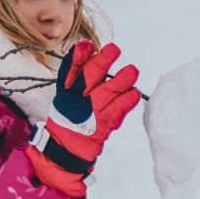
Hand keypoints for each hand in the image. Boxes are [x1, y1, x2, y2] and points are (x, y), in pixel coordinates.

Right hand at [27, 40, 141, 197]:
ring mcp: (89, 114)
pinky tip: (135, 93)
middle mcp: (76, 102)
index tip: (86, 45)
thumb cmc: (71, 122)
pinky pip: (116, 112)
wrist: (64, 153)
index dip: (78, 57)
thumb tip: (95, 56)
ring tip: (133, 71)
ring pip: (106, 93)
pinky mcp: (101, 128)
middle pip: (89, 78)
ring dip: (121, 80)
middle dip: (102, 62)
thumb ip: (79, 81)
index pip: (70, 71)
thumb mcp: (68, 100)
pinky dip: (127, 102)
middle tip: (115, 50)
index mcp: (66, 93)